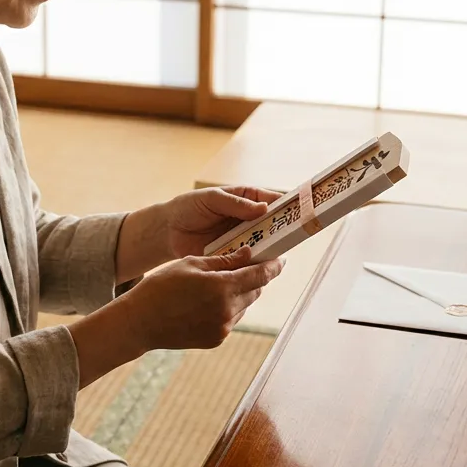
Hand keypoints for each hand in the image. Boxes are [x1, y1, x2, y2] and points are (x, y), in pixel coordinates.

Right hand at [121, 246, 283, 349]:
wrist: (140, 323)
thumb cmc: (161, 287)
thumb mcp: (191, 264)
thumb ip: (223, 260)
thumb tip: (248, 254)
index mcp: (222, 287)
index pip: (260, 275)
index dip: (274, 267)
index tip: (281, 260)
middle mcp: (228, 310)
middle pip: (255, 291)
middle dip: (255, 278)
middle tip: (248, 267)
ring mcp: (223, 328)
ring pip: (244, 306)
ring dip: (240, 294)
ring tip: (221, 284)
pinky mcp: (216, 339)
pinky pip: (231, 319)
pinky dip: (228, 308)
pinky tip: (208, 302)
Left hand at [162, 186, 281, 258]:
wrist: (168, 231)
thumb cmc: (189, 207)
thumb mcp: (211, 199)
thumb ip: (236, 203)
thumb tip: (263, 208)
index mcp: (246, 200)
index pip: (272, 201)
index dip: (286, 205)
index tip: (298, 211)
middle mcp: (248, 220)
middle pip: (272, 225)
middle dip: (282, 230)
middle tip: (291, 236)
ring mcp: (242, 239)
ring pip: (264, 244)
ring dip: (270, 249)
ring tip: (278, 253)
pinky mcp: (233, 256)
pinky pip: (248, 260)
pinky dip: (254, 264)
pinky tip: (260, 267)